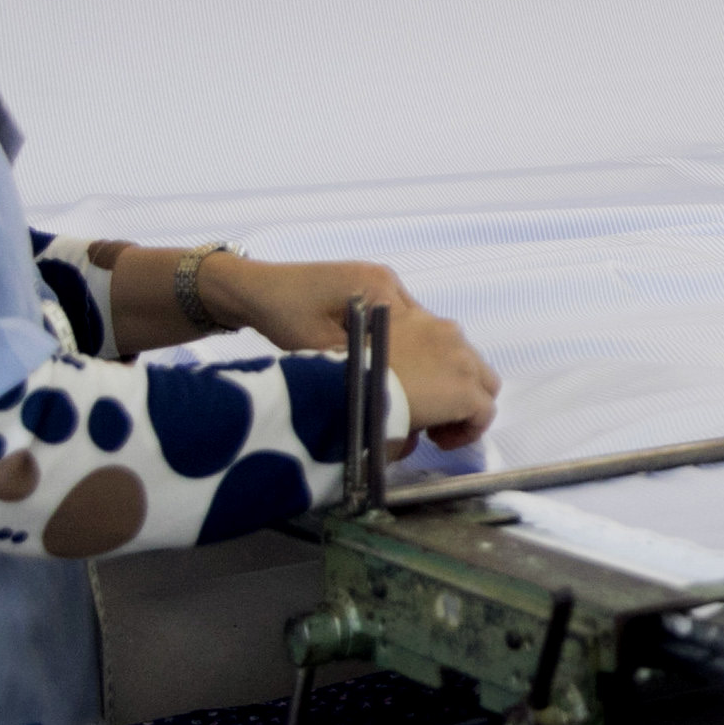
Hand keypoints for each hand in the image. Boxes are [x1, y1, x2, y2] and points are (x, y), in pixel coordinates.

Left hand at [202, 256, 500, 451]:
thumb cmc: (283, 325)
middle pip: (470, 359)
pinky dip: (420, 355)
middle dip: (461, 398)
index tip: (438, 438)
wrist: (253, 287)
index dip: (467, 416)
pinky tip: (391, 371)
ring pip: (450, 344)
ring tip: (407, 400)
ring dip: (440, 377)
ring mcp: (396, 290)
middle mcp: (404, 298)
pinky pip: (422, 327)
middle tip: (429, 426)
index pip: (468, 377)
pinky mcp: (384, 287)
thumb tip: (413, 436)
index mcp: (394, 315)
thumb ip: (376, 401)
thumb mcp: (326, 369)